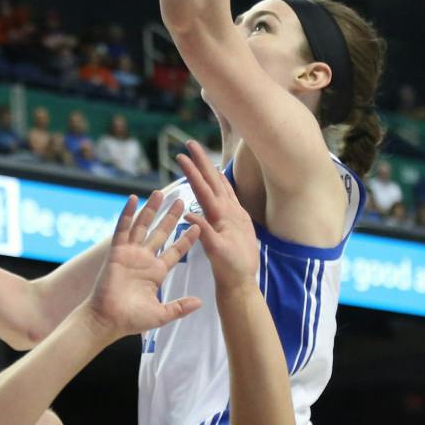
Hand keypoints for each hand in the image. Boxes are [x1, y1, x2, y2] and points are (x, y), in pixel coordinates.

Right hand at [85, 191, 201, 338]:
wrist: (108, 321)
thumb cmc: (131, 320)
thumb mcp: (161, 314)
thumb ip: (180, 307)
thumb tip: (200, 302)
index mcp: (156, 272)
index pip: (175, 251)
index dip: (187, 239)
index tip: (199, 226)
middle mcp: (144, 260)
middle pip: (160, 233)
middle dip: (171, 217)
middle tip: (181, 200)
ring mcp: (130, 254)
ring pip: (143, 226)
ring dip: (151, 210)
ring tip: (160, 193)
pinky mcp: (116, 252)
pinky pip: (122, 229)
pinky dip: (128, 214)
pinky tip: (134, 199)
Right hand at [175, 141, 256, 289]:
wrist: (243, 281)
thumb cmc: (230, 268)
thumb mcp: (216, 252)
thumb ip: (204, 232)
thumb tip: (187, 216)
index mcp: (223, 215)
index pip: (204, 188)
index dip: (192, 172)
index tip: (181, 156)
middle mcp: (231, 210)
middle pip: (214, 180)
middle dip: (202, 161)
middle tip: (190, 143)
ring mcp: (236, 214)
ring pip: (222, 185)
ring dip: (211, 169)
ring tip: (202, 156)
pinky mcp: (237, 219)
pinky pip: (228, 195)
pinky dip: (220, 183)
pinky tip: (219, 181)